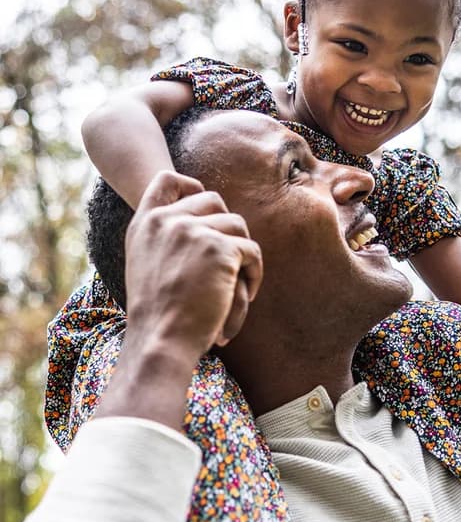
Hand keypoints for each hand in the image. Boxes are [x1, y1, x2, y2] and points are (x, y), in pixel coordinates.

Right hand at [125, 170, 262, 358]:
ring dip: (243, 253)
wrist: (160, 340)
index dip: (191, 186)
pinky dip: (254, 273)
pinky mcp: (220, 249)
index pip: (167, 181)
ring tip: (239, 282)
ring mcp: (193, 231)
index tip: (207, 211)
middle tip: (231, 259)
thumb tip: (204, 222)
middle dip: (227, 227)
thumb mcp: (146, 266)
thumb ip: (164, 239)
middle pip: (213, 200)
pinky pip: (251, 251)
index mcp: (145, 224)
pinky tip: (247, 293)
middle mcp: (167, 221)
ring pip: (237, 225)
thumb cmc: (158, 316)